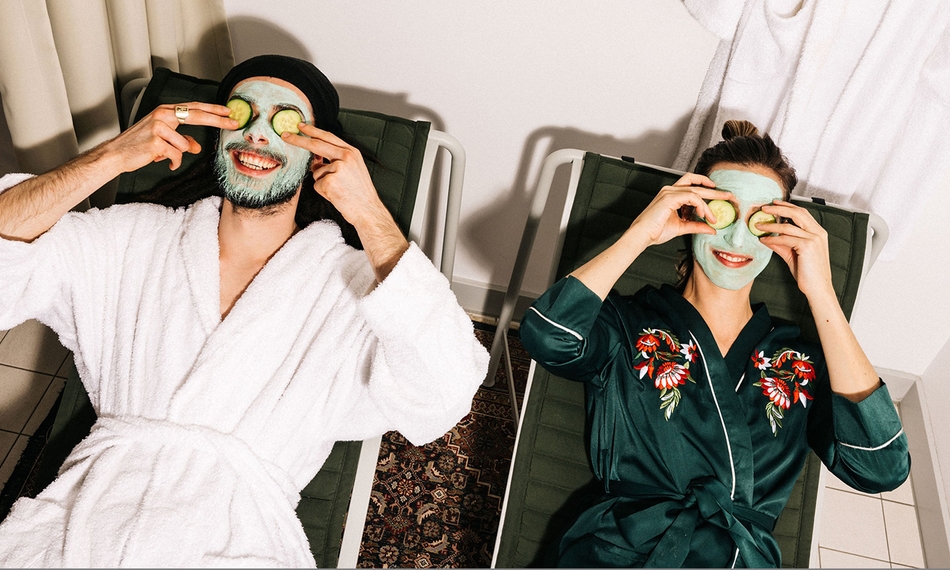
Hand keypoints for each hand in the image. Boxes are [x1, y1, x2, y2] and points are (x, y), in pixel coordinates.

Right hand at [103, 102, 236, 171]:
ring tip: (162, 155)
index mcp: (165, 111)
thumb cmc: (139, 145)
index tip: (228, 111)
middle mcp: (162, 115)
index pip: (193, 107)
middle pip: (196, 115)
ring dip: (177, 155)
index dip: (212, 109)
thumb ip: (182, 140)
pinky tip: (161, 160)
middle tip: (234, 123)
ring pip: (185, 145)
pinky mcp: (156, 141)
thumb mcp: (163, 139)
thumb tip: (197, 147)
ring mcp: (158, 127)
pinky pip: (177, 156)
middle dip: (217, 120)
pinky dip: (172, 162)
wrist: (116, 154)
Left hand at [282, 124, 389, 228]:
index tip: (301, 125)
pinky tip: (336, 195)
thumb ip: (334, 161)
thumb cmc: (359, 193)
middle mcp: (346, 157)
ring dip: (322, 182)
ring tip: (338, 190)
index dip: (313, 130)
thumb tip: (314, 160)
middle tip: (285, 135)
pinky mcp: (330, 182)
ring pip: (317, 172)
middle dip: (298, 140)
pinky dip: (323, 191)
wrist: (368, 210)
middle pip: (316, 145)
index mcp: (352, 152)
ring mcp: (338, 169)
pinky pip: (317, 184)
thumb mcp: (351, 170)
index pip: (328, 137)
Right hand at [629, 172, 730, 245]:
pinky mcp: (670, 197)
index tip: (719, 194)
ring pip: (696, 190)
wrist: (642, 236)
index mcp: (671, 195)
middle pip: (697, 185)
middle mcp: (670, 190)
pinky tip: (705, 215)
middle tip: (730, 196)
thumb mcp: (681, 227)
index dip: (706, 187)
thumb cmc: (655, 231)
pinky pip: (692, 197)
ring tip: (718, 212)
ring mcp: (669, 192)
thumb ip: (696, 226)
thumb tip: (711, 229)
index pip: (692, 185)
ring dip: (710, 200)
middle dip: (715, 191)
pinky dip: (701, 206)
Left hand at [757, 199, 834, 299]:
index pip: (802, 213)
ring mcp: (814, 238)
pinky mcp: (808, 246)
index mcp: (818, 232)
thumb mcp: (793, 255)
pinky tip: (763, 240)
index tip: (774, 203)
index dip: (787, 206)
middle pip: (797, 212)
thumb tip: (767, 237)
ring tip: (757, 225)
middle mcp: (818, 232)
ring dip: (770, 224)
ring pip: (788, 225)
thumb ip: (782, 244)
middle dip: (779, 208)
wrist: (818, 288)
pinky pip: (785, 239)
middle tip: (764, 208)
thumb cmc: (808, 273)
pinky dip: (772, 238)